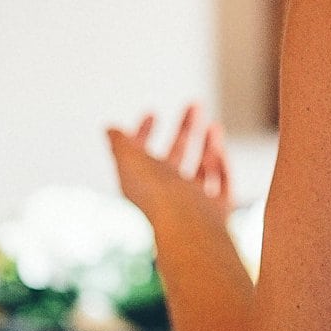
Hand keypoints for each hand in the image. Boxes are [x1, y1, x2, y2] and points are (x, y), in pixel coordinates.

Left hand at [106, 102, 232, 226]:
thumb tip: (109, 129)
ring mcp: (193, 204)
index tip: (151, 112)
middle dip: (184, 130)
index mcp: (142, 184)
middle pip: (175, 157)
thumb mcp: (129, 160)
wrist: (188, 225)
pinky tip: (221, 149)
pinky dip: (221, 166)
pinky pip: (221, 185)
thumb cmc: (157, 193)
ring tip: (214, 124)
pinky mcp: (216, 211)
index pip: (140, 157)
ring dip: (207, 145)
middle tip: (195, 105)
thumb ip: (120, 144)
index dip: (143, 134)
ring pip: (201, 170)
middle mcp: (167, 195)